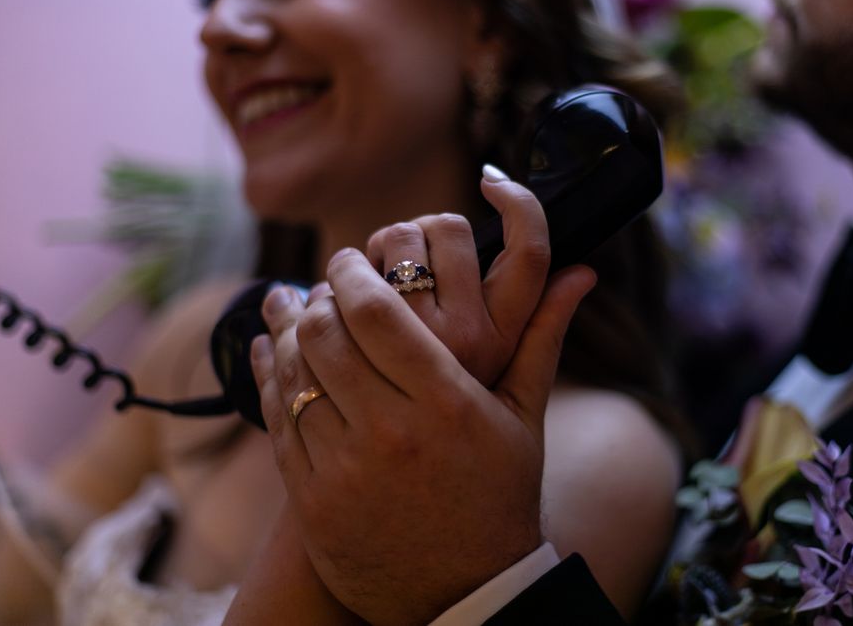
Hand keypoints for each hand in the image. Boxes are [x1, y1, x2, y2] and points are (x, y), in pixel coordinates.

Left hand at [251, 177, 595, 625]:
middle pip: (327, 333)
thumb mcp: (523, 417)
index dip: (353, 274)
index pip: (377, 312)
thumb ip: (542, 337)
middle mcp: (392, 432)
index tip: (352, 260)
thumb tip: (582, 271)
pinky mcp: (312, 500)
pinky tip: (274, 350)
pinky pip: (276, 418)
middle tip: (325, 283)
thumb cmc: (501, 495)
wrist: (466, 591)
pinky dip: (270, 374)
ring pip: (294, 372)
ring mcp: (346, 469)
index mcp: (447, 403)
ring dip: (289, 329)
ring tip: (297, 309)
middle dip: (318, 295)